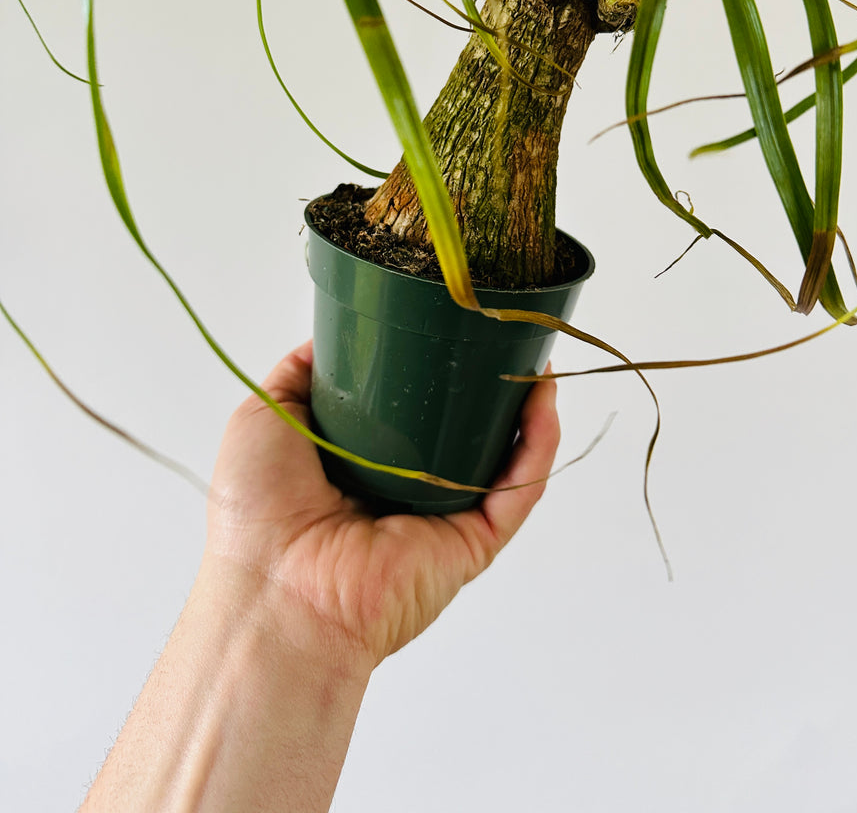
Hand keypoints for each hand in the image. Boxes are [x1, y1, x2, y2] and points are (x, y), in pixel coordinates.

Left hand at [205, 340, 560, 667]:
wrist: (274, 591)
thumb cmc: (256, 512)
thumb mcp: (265, 415)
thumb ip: (300, 373)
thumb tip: (335, 336)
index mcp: (363, 461)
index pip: (412, 408)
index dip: (435, 366)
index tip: (454, 323)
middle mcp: (408, 488)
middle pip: (464, 427)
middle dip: (490, 382)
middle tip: (505, 334)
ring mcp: (444, 516)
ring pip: (503, 456)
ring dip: (527, 408)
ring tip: (536, 358)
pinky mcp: (473, 543)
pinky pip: (518, 492)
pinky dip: (538, 447)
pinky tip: (543, 402)